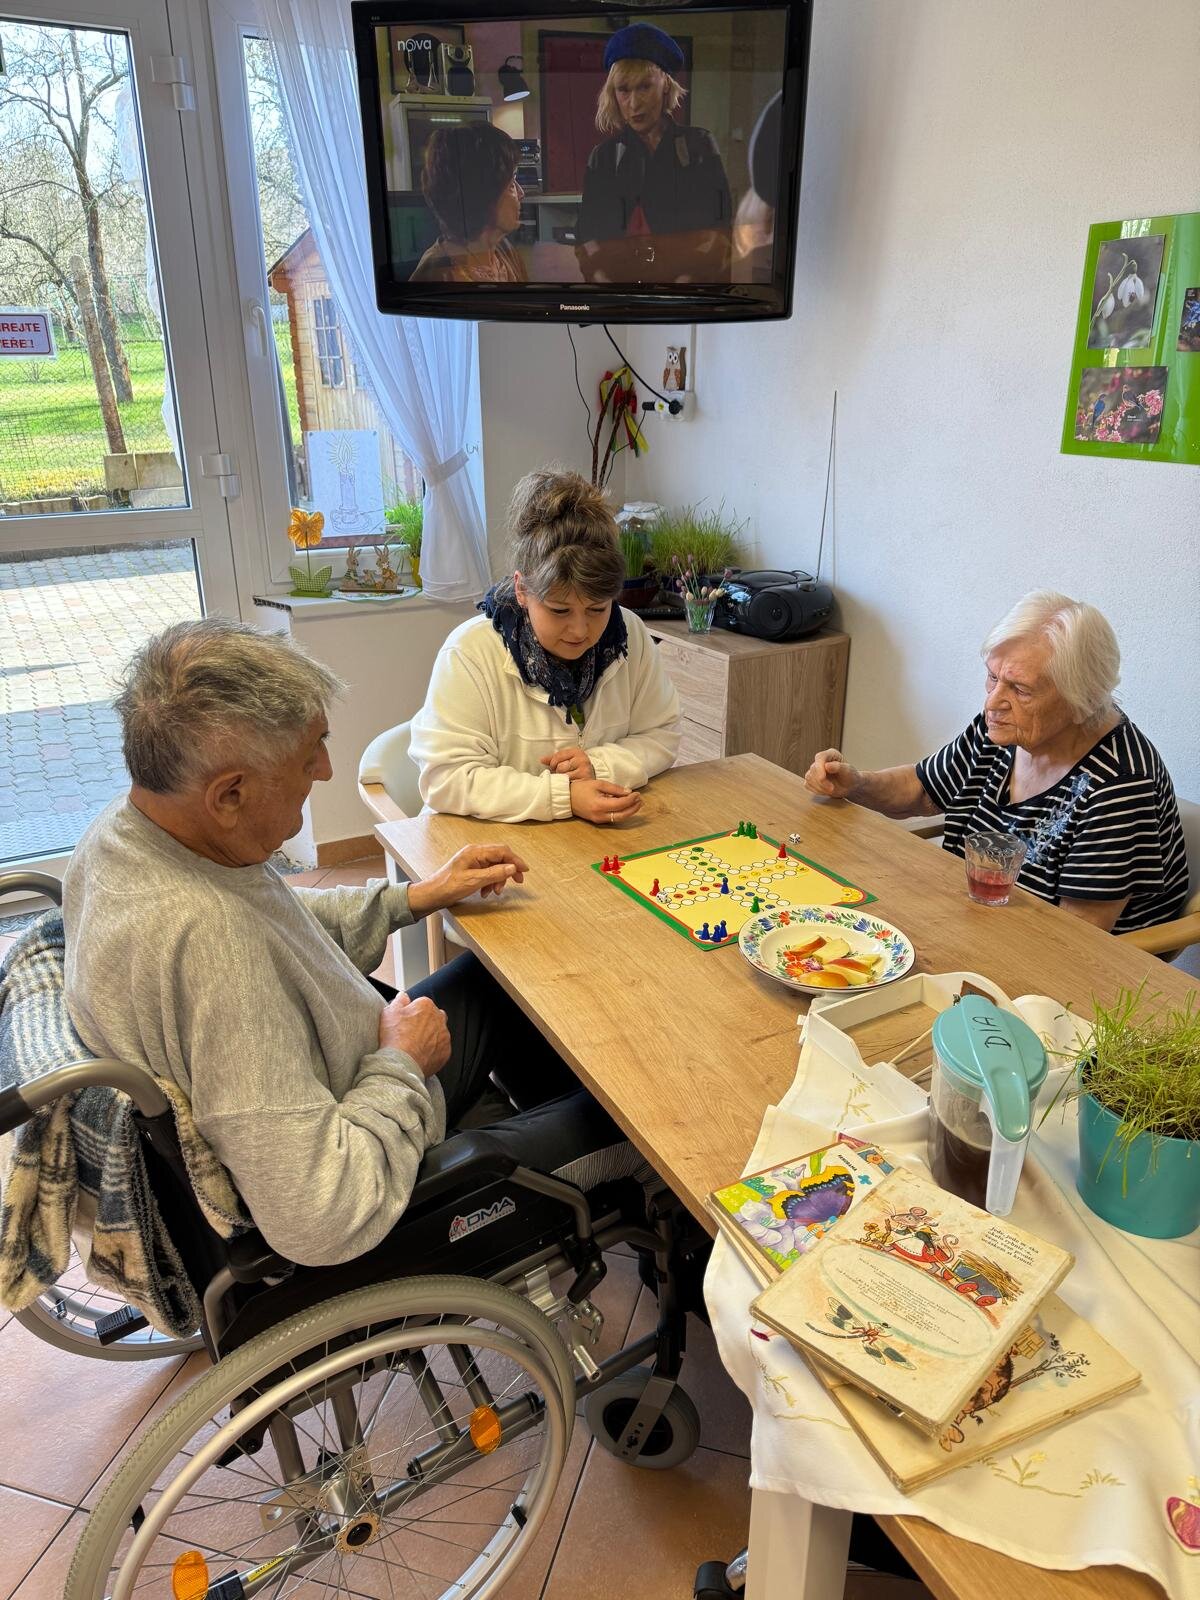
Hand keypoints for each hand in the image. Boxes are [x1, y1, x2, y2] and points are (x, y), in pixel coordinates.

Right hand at [379, 992, 450, 1078]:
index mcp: (426, 1006)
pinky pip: (440, 1048)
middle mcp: (439, 1018)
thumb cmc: (395, 1037)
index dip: (410, 1013)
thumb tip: (402, 996)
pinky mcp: (446, 1051)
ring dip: (430, 1037)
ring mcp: (444, 1036)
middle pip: (432, 1017)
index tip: (403, 1022)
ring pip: (438, 1033)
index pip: (420, 1005)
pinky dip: (433, 1051)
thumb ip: (399, 1001)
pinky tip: (420, 1054)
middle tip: (409, 1033)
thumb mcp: (390, 1012)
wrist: (402, 1062)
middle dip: (424, 1023)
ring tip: (414, 1046)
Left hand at [408, 843, 528, 916]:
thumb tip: (512, 867)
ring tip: (494, 891)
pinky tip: (485, 892)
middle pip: (499, 857)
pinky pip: (486, 873)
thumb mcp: (474, 881)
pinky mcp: (470, 869)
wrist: (432, 894)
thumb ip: (495, 873)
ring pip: (494, 866)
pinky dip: (490, 882)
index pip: (502, 851)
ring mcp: (472, 861)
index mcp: (475, 852)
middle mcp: (474, 853)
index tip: (524, 871)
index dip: (515, 860)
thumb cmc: (448, 886)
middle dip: (508, 871)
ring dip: (498, 879)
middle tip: (516, 882)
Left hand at [540, 746, 595, 781]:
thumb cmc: (576, 769)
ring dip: (563, 779)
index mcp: (577, 752)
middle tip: (563, 774)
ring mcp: (584, 770)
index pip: (558, 756)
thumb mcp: (566, 760)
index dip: (553, 763)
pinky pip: (570, 782)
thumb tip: (542, 759)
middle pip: (560, 767)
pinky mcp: (585, 780)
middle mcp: (582, 759)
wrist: (590, 780)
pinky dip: (568, 784)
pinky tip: (571, 783)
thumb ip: (554, 759)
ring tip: (568, 778)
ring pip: (564, 775)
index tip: (554, 767)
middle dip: (559, 772)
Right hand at [570, 778, 641, 824]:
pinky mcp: (598, 821)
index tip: (637, 794)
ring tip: (636, 804)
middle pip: (622, 815)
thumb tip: (629, 792)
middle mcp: (600, 815)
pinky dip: (621, 813)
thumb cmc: (581, 788)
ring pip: (619, 818)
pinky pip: (613, 818)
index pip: (621, 804)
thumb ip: (614, 789)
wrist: (566, 798)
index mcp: (599, 805)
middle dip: (633, 808)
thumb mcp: (598, 784)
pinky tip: (626, 806)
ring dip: (629, 812)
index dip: (631, 800)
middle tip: (641, 800)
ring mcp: (598, 820)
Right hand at [804, 748, 861, 799]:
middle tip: (832, 789)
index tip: (822, 778)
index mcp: (831, 754)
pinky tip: (825, 790)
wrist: (849, 786)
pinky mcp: (811, 778)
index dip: (819, 768)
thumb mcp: (848, 772)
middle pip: (813, 769)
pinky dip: (816, 790)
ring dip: (819, 787)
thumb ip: (839, 767)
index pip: (820, 757)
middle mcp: (821, 760)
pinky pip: (807, 784)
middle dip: (822, 782)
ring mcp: (815, 769)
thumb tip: (827, 766)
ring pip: (809, 777)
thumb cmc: (851, 777)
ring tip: (831, 790)